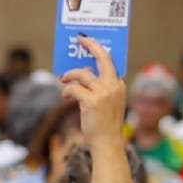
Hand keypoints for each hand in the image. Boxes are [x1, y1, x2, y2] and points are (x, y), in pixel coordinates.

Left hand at [60, 36, 125, 150]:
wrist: (107, 143)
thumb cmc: (105, 124)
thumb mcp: (105, 102)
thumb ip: (97, 86)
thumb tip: (83, 72)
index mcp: (119, 85)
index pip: (110, 62)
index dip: (98, 49)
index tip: (88, 40)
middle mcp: (114, 86)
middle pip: (102, 58)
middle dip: (91, 45)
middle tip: (80, 39)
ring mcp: (104, 93)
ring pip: (82, 73)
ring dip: (69, 75)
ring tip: (63, 80)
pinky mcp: (92, 101)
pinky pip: (73, 88)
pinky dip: (66, 90)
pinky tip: (65, 97)